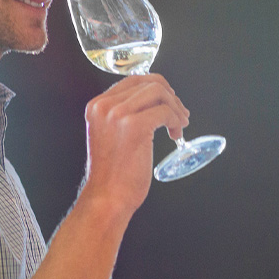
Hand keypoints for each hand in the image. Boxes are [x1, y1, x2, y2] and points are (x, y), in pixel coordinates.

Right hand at [78, 74, 189, 217]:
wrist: (107, 198)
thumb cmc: (113, 174)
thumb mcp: (111, 135)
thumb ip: (122, 116)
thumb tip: (153, 104)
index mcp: (97, 106)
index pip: (133, 80)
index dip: (157, 88)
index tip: (169, 102)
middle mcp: (104, 106)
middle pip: (148, 82)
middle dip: (170, 96)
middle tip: (181, 114)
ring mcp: (118, 114)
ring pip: (158, 92)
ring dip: (175, 107)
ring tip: (179, 125)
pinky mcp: (134, 126)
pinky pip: (165, 112)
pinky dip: (176, 121)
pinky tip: (176, 135)